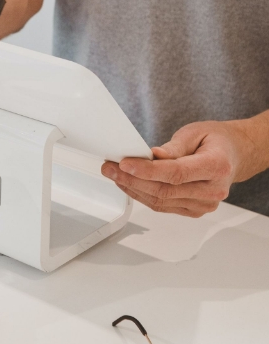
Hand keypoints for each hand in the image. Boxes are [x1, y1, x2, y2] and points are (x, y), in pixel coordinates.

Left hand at [101, 119, 266, 217]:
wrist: (233, 155)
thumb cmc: (215, 141)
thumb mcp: (195, 133)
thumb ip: (173, 147)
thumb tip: (151, 157)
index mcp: (217, 166)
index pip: (176, 173)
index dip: (147, 170)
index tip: (124, 164)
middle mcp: (213, 190)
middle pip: (164, 190)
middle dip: (131, 179)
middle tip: (109, 168)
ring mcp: (204, 204)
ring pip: (160, 201)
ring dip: (132, 188)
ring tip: (113, 174)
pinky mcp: (194, 211)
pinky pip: (162, 206)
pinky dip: (142, 195)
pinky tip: (129, 184)